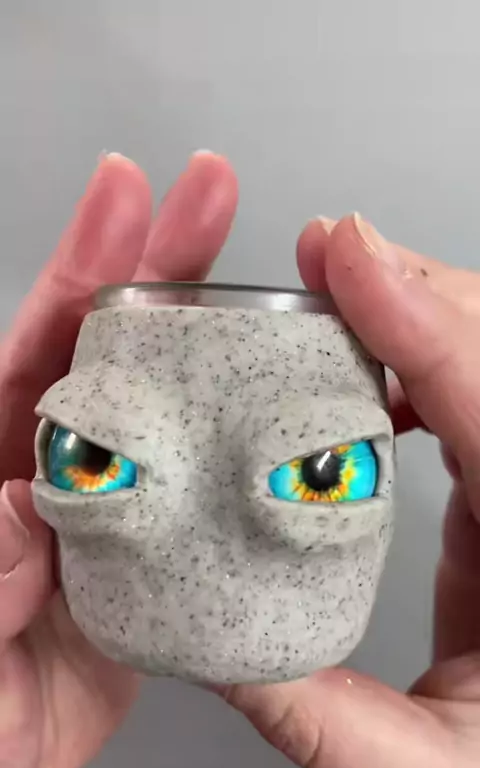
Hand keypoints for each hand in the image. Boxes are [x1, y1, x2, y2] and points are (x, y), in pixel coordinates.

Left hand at [0, 151, 237, 767]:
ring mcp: (116, 506)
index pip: (35, 347)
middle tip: (210, 195)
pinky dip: (245, 449)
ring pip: (174, 412)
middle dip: (161, 267)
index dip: (83, 268)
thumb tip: (16, 508)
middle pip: (115, 353)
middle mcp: (57, 469)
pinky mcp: (160, 555)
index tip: (123, 194)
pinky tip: (284, 413)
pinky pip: (207, 491)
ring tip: (273, 286)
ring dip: (215, 347)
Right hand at [225, 214, 479, 767]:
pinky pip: (464, 392)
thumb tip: (218, 655)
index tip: (349, 256)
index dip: (422, 327)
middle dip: (416, 288)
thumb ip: (327, 725)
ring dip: (414, 310)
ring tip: (335, 290)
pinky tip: (364, 368)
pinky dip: (413, 357)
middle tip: (326, 256)